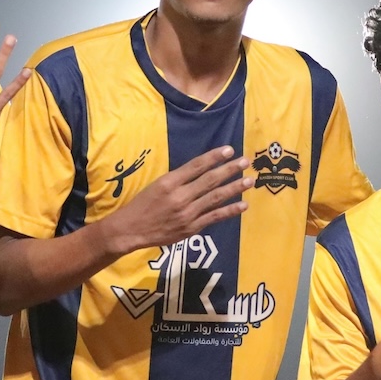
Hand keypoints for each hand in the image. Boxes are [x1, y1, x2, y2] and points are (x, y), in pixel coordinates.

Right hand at [100, 145, 252, 254]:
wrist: (131, 230)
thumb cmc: (143, 204)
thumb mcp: (157, 185)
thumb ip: (179, 178)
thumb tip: (202, 169)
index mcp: (169, 182)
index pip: (196, 166)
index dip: (214, 157)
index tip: (229, 150)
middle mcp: (180, 196)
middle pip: (210, 180)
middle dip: (229, 170)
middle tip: (245, 161)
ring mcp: (187, 213)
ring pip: (215, 198)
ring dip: (234, 188)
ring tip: (249, 180)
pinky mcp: (191, 228)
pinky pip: (214, 217)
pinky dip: (230, 211)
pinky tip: (243, 205)